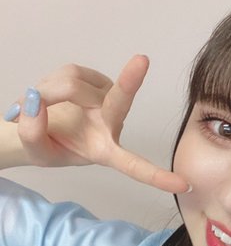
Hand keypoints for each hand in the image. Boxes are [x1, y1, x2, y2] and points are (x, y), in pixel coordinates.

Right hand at [5, 55, 189, 192]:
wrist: (33, 125)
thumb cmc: (43, 145)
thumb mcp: (32, 150)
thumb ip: (31, 131)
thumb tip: (35, 101)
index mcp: (104, 151)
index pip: (134, 165)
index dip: (157, 177)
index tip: (183, 185)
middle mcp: (110, 124)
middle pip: (118, 102)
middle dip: (129, 82)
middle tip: (142, 60)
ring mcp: (104, 99)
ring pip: (75, 83)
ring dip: (50, 90)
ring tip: (39, 104)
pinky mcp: (95, 81)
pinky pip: (72, 73)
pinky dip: (53, 81)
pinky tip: (51, 93)